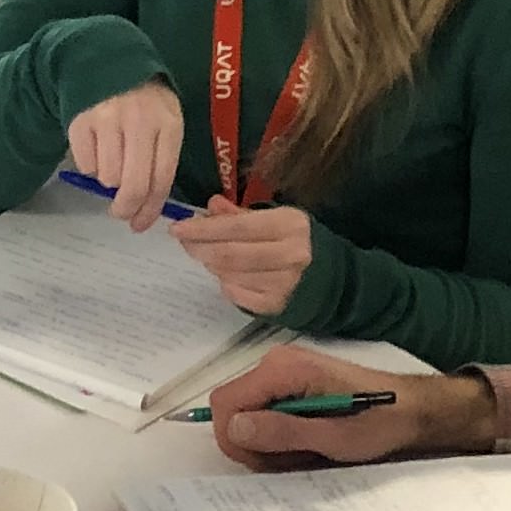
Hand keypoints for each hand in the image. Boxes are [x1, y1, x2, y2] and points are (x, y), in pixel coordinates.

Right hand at [64, 81, 187, 232]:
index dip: (151, 209)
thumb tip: (146, 207)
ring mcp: (108, 119)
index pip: (162, 179)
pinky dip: (90, 164)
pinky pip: (86, 165)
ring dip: (108, 178)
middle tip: (120, 212)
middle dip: (126, 208)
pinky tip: (97, 146)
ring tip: (112, 159)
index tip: (140, 225)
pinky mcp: (81, 121)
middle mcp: (140, 121)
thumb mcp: (164, 121)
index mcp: (168, 124)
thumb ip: (160, 159)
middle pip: (133, 185)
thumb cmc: (143, 102)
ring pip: (107, 178)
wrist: (109, 60)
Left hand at [174, 198, 314, 316]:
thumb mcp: (277, 219)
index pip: (236, 227)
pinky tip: (226, 274)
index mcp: (289, 225)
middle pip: (229, 254)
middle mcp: (290, 254)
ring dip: (211, 264)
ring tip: (207, 255)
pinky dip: (224, 282)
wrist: (333, 278)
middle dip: (200, 247)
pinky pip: (236, 294)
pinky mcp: (276, 305)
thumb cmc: (297, 242)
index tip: (177, 228)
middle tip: (185, 242)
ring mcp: (283, 283)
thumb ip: (241, 214)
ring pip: (229, 274)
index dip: (203, 229)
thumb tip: (211, 206)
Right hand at [198, 344, 489, 468]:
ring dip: (268, 443)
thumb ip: (282, 432)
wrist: (412, 409)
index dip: (236, 439)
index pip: (225, 403)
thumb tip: (235, 429)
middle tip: (292, 458)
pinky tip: (306, 441)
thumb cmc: (380, 422)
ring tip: (306, 449)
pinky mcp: (289, 383)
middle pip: (232, 410)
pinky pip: (262, 413)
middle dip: (253, 444)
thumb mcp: (333, 438)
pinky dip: (277, 435)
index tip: (267, 459)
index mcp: (283, 369)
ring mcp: (281, 371)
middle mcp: (276, 363)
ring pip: (246, 416)